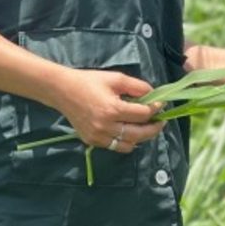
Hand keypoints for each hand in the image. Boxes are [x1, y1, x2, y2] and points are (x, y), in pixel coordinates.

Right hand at [49, 67, 165, 153]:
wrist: (63, 91)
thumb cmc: (90, 81)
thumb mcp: (116, 78)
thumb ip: (137, 87)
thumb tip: (154, 95)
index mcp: (113, 109)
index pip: (143, 114)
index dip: (155, 109)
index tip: (161, 104)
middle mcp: (106, 126)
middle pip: (139, 134)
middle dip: (154, 128)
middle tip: (161, 121)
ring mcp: (98, 137)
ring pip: (128, 145)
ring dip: (142, 138)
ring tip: (148, 128)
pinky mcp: (92, 141)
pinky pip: (115, 147)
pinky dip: (127, 142)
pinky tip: (131, 133)